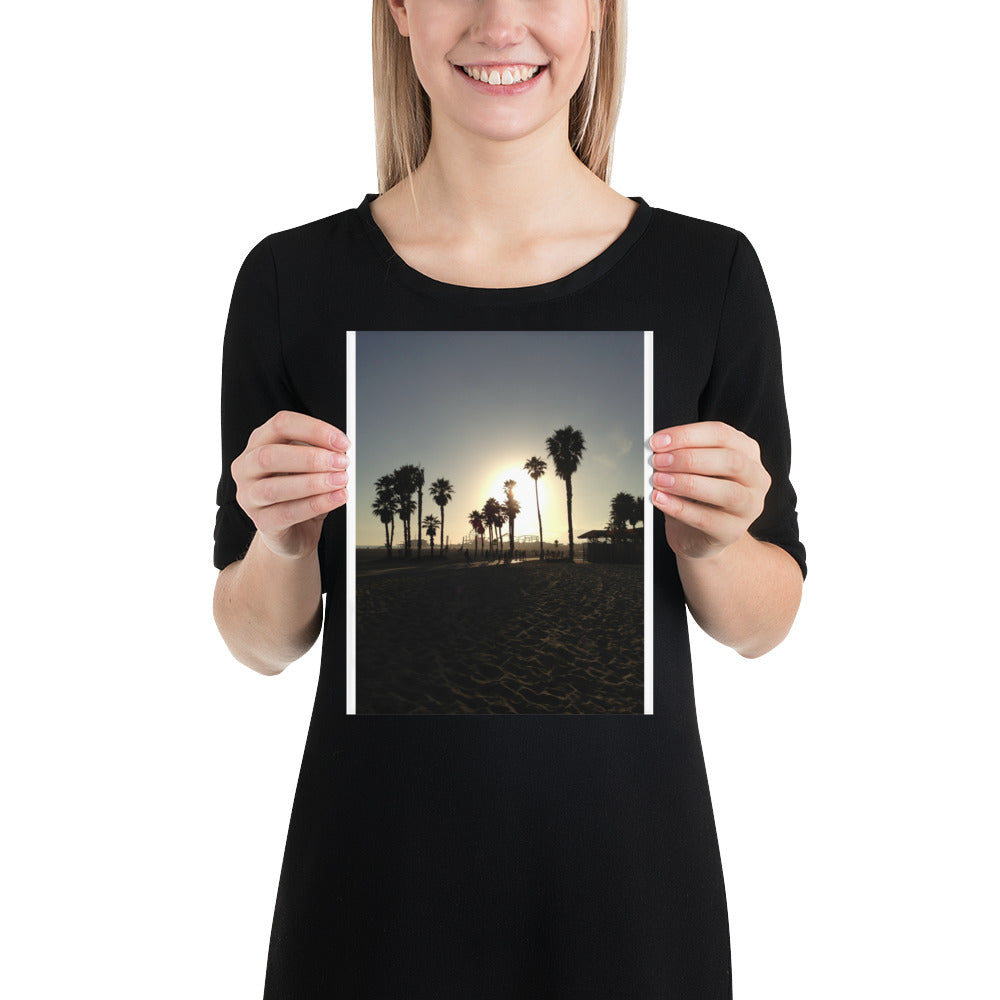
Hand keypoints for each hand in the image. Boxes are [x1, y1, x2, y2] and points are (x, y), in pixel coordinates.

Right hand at [231, 410, 349, 559]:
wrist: (293, 532)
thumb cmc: (300, 493)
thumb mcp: (310, 467)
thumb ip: (321, 454)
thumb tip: (340, 450)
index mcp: (258, 444)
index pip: (280, 425)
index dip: (314, 430)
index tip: (341, 441)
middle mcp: (247, 468)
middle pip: (270, 455)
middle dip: (311, 458)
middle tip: (340, 462)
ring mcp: (249, 496)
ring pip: (274, 487)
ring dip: (313, 483)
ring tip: (340, 481)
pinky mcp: (261, 522)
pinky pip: (287, 513)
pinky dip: (316, 504)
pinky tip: (336, 498)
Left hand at [649, 421, 770, 560]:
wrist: (699, 536)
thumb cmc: (697, 496)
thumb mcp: (692, 469)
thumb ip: (680, 455)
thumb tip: (657, 447)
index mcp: (747, 452)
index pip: (722, 434)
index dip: (687, 435)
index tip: (658, 441)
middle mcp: (755, 478)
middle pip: (730, 461)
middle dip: (689, 459)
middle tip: (658, 461)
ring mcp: (749, 507)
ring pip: (726, 492)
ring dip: (687, 483)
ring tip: (658, 480)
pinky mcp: (733, 531)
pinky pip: (707, 519)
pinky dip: (680, 508)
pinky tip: (660, 500)